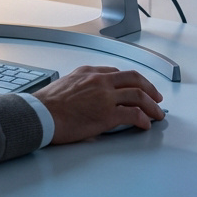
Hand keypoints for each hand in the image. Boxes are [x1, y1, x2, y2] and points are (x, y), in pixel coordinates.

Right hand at [32, 65, 163, 143]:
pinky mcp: (107, 114)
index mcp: (88, 72)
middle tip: (156, 98)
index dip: (131, 81)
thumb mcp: (65, 86)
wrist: (39, 114)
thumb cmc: (46, 105)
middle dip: (149, 88)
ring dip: (152, 105)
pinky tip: (145, 124)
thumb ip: (81, 88)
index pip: (117, 72)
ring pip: (138, 95)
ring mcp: (104, 96)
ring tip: (157, 114)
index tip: (137, 88)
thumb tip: (88, 100)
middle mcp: (99, 81)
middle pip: (134, 78)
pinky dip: (143, 119)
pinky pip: (133, 114)